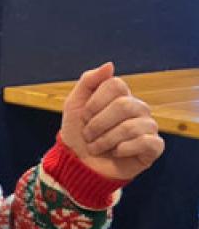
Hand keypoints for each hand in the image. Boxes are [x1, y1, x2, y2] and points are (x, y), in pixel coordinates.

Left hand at [59, 62, 163, 180]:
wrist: (78, 164)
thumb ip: (89, 81)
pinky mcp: (153, 146)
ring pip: (131, 126)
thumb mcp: (74, 104)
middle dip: (98, 124)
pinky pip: (145, 142)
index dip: (95, 102)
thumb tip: (110, 65)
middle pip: (123, 105)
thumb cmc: (77, 133)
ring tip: (96, 147)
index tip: (84, 116)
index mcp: (121, 96)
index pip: (116, 84)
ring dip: (105, 140)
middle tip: (88, 135)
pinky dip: (123, 149)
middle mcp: (138, 108)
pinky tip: (116, 152)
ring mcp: (147, 126)